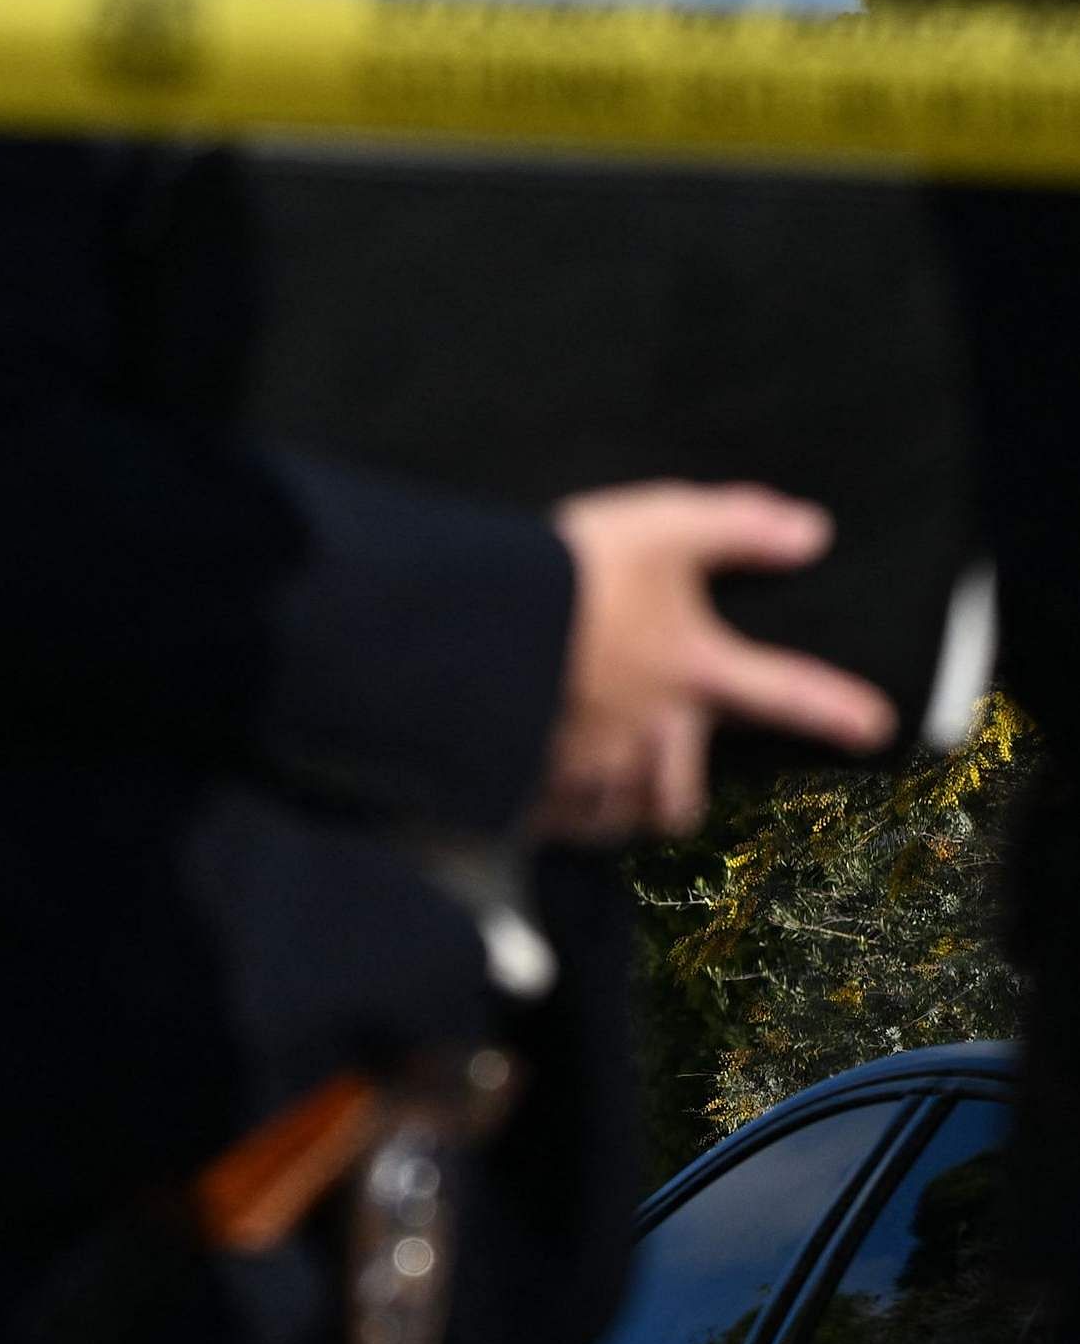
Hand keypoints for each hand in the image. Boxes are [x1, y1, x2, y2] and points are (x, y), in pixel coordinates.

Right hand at [538, 483, 893, 842]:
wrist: (470, 617)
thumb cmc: (574, 573)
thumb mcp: (664, 526)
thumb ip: (737, 528)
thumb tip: (812, 533)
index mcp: (694, 670)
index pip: (784, 692)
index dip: (834, 709)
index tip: (874, 729)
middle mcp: (649, 730)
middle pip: (678, 795)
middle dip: (679, 802)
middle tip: (674, 795)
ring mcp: (586, 761)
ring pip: (615, 813)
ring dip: (614, 808)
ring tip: (600, 796)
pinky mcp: (527, 776)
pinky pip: (549, 817)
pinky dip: (551, 813)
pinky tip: (540, 797)